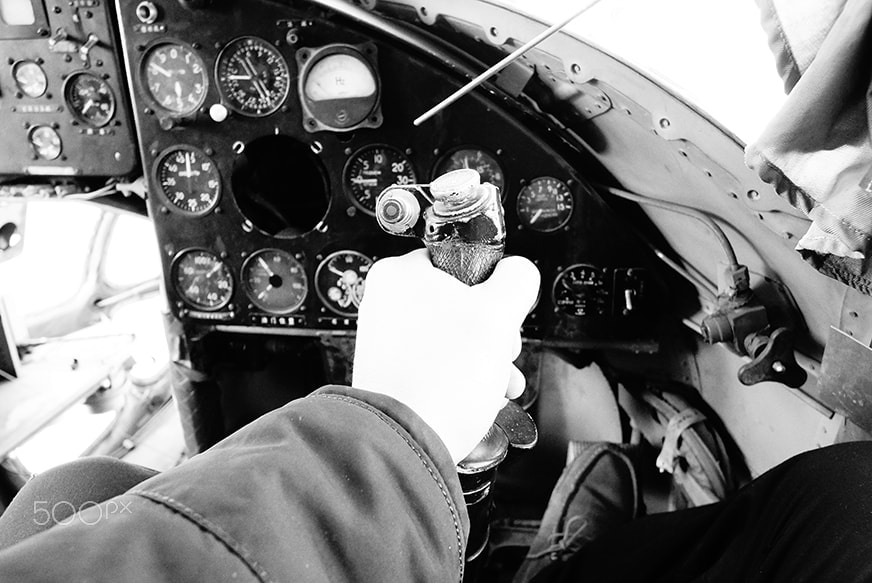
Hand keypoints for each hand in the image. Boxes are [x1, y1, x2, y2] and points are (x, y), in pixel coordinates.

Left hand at [352, 248, 539, 462]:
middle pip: (459, 305)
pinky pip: (435, 365)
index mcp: (401, 273)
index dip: (491, 288)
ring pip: (451, 339)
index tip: (503, 312)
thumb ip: (516, 280)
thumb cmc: (442, 378)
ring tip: (498, 384)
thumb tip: (518, 271)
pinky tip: (480, 398)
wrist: (406, 442)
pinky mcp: (391, 374)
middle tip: (503, 353)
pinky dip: (461, 379)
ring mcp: (385, 341)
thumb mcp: (498, 315)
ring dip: (484, 360)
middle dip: (492, 334)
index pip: (460, 261)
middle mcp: (385, 304)